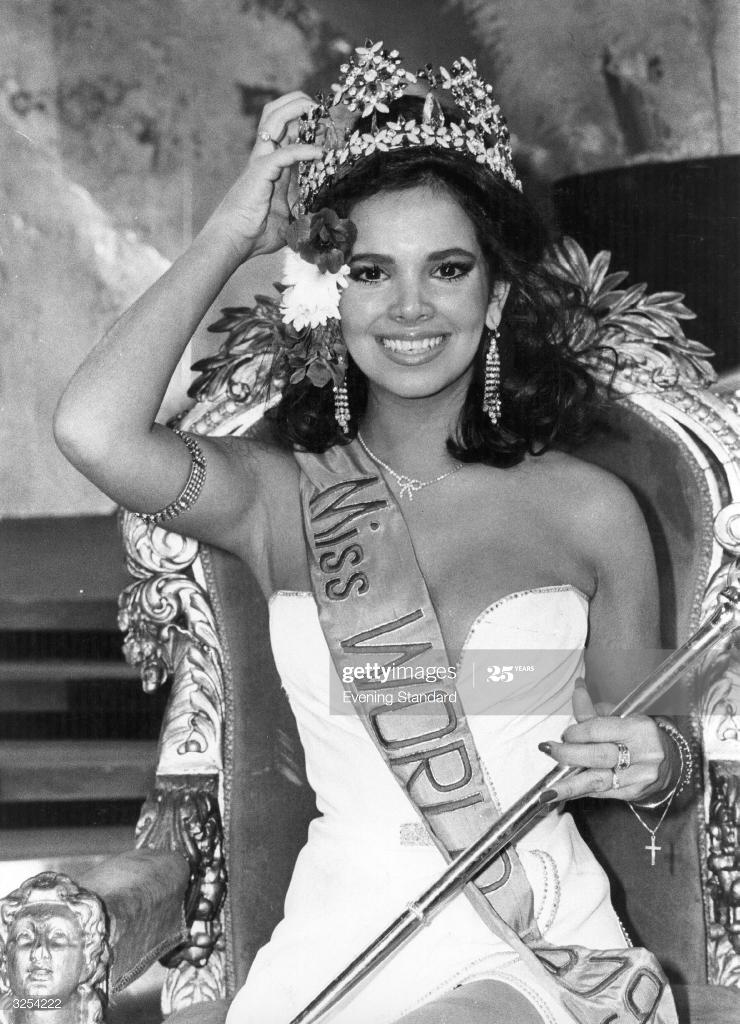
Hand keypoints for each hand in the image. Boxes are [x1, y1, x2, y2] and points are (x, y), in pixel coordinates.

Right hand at [202, 92, 322, 261]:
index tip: (329, 122)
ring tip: (319, 113)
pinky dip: (305, 149)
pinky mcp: (260, 171)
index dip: (307, 121)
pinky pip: (285, 152)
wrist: (233, 242)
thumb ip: (302, 211)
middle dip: (299, 103)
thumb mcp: (288, 220)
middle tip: (322, 108)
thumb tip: (320, 217)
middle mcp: (265, 157)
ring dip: (298, 110)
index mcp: (272, 165)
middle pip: (276, 113)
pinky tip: (321, 152)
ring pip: (274, 119)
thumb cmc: (255, 235)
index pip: (288, 131)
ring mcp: (261, 161)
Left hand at [539, 681, 676, 802]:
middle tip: (548, 750)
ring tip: (547, 791)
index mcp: (639, 729)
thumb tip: (577, 689)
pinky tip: (565, 792)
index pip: (598, 730)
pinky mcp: (634, 793)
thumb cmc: (640, 736)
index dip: (576, 732)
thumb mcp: (623, 718)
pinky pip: (602, 792)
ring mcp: (639, 777)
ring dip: (569, 785)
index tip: (564, 734)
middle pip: (597, 756)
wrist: (671, 762)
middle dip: (568, 754)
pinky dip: (581, 791)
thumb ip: (596, 711)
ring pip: (597, 781)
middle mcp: (642, 754)